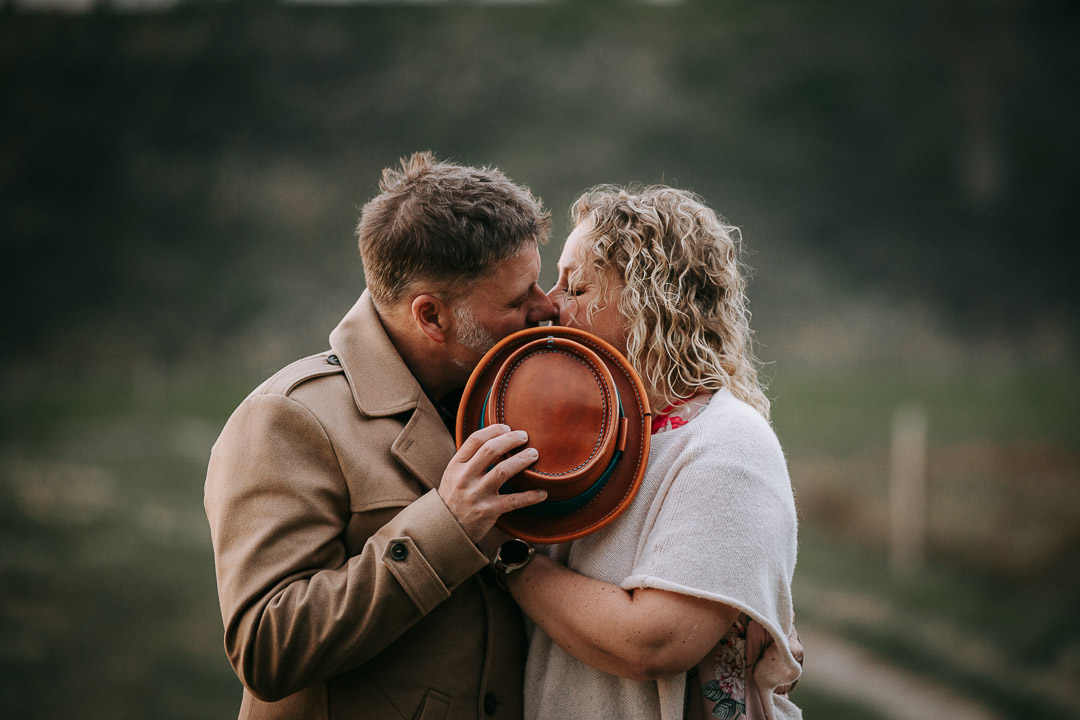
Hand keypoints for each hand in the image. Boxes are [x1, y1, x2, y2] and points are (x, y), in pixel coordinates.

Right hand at [438, 424, 546, 541]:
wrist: (446, 530)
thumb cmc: (454, 498)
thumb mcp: (453, 476)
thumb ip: (469, 460)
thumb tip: (494, 440)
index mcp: (456, 466)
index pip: (475, 440)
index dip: (494, 430)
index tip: (508, 427)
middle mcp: (465, 478)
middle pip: (491, 450)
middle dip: (511, 440)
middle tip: (525, 436)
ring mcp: (476, 495)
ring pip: (503, 470)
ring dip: (522, 460)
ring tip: (534, 454)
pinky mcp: (488, 511)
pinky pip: (513, 501)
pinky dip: (530, 496)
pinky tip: (542, 493)